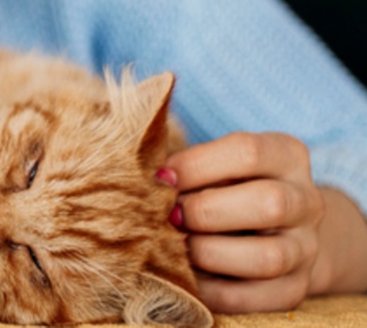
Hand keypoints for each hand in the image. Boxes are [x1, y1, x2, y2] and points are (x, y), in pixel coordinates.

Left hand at [163, 132, 324, 312]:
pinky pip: (253, 297)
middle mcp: (306, 201)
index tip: (161, 178)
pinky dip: (210, 290)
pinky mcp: (293, 289)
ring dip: (209, 253)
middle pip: (269, 203)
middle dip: (205, 211)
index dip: (195, 165)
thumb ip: (187, 168)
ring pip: (267, 257)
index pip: (248, 152)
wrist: (274, 229)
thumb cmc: (226, 185)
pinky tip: (184, 276)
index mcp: (287, 156)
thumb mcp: (215, 164)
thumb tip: (144, 182)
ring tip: (176, 246)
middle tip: (169, 216)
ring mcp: (304, 249)